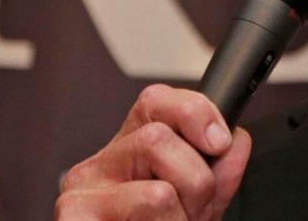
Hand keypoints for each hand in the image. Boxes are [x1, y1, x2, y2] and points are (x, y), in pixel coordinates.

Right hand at [55, 85, 250, 219]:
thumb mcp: (199, 200)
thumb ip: (221, 169)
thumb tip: (234, 140)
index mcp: (131, 148)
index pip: (156, 99)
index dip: (196, 112)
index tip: (220, 142)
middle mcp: (100, 163)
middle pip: (159, 139)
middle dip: (197, 183)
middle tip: (193, 213)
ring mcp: (80, 192)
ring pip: (158, 191)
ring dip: (183, 218)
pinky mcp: (73, 217)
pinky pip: (146, 210)